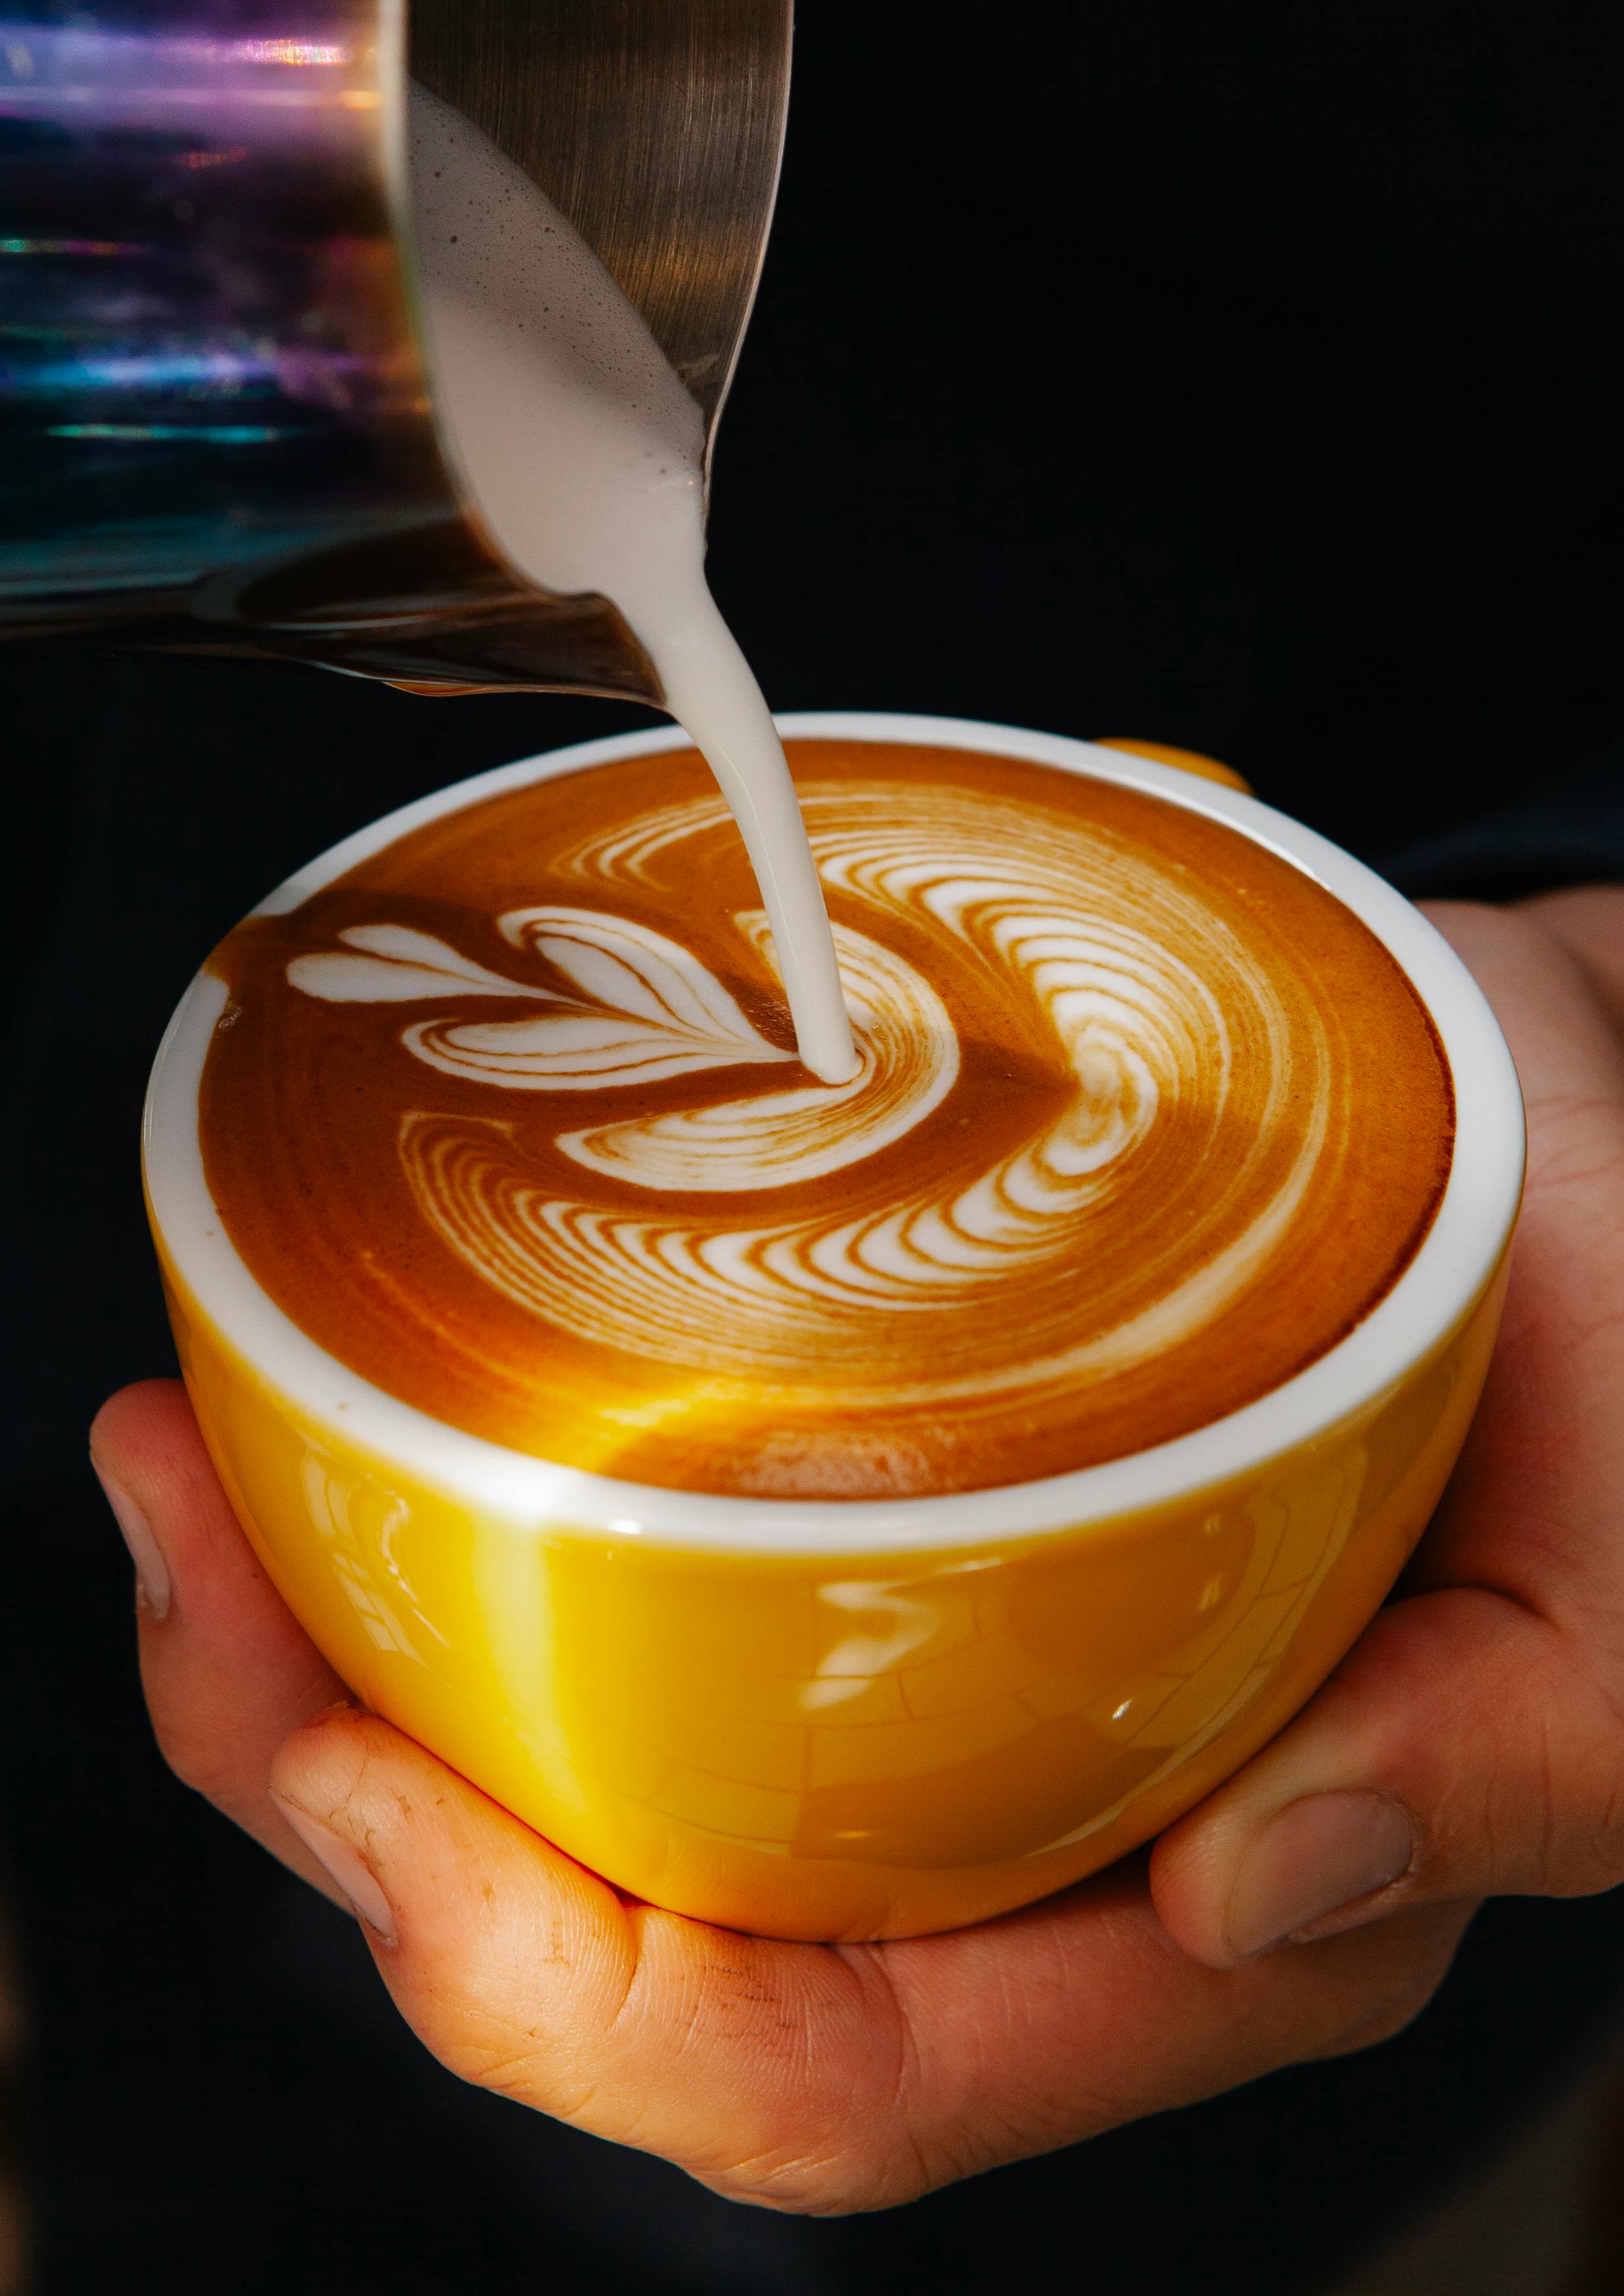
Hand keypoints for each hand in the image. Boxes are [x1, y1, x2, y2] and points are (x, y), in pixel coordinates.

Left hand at [88, 888, 1623, 2212]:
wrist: (1601, 1159)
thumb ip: (1499, 1775)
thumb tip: (1257, 1888)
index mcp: (1191, 1922)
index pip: (817, 2074)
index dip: (556, 1993)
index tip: (368, 1795)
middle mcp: (1021, 1817)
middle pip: (611, 1927)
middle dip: (343, 1800)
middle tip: (182, 1570)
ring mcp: (937, 1652)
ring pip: (570, 1745)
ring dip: (342, 1645)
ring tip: (188, 1477)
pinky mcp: (901, 1488)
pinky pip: (631, 1558)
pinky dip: (465, 1501)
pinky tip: (363, 1399)